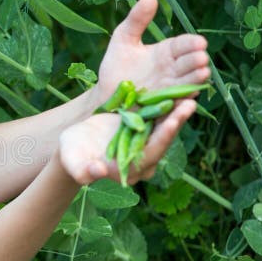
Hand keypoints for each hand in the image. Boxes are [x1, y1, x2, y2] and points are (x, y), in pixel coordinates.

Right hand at [59, 100, 196, 184]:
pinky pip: (160, 116)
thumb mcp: (73, 161)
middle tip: (188, 103)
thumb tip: (96, 172)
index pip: (150, 154)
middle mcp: (144, 159)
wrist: (76, 145)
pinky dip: (169, 104)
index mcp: (129, 170)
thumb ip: (83, 170)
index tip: (171, 123)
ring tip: (189, 92)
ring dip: (177, 110)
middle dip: (176, 121)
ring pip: (165, 126)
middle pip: (164, 139)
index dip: (162, 139)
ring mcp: (146, 143)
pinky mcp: (146, 129)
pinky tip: (180, 89)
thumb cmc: (72, 156)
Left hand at [93, 0, 210, 104]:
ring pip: (187, 85)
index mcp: (167, 53)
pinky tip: (187, 103)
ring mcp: (170, 91)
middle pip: (189, 65)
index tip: (199, 42)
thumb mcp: (123, 39)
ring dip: (195, 81)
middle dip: (196, 61)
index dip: (191, 44)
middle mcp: (173, 72)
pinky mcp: (163, 109)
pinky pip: (175, 108)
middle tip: (201, 58)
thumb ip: (136, 20)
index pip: (183, 46)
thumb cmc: (116, 66)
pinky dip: (182, 106)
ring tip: (202, 74)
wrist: (105, 96)